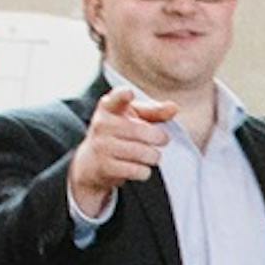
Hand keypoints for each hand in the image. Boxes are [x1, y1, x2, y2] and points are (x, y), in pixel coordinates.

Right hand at [68, 85, 178, 217]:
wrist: (90, 162)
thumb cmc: (118, 134)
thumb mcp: (132, 117)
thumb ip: (154, 111)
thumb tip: (174, 108)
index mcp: (109, 106)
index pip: (115, 98)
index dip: (123, 96)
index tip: (129, 94)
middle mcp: (102, 124)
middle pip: (140, 131)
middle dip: (159, 137)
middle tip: (163, 140)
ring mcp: (101, 146)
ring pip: (141, 152)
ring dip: (154, 156)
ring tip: (153, 156)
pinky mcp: (104, 166)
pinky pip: (136, 170)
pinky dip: (144, 171)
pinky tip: (142, 168)